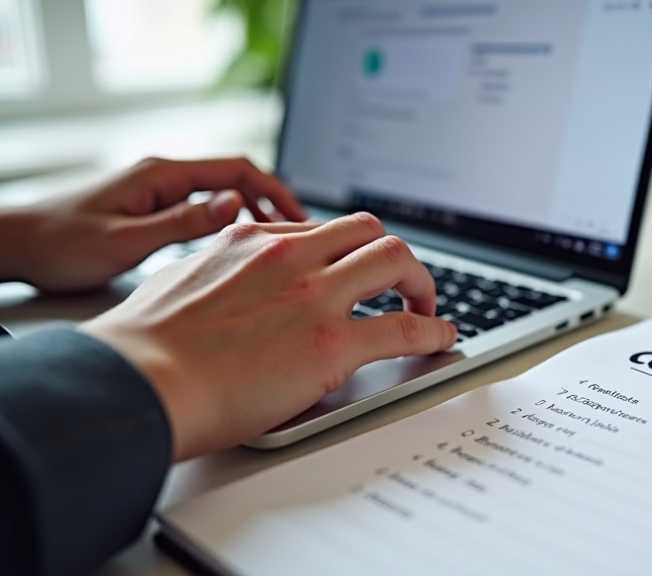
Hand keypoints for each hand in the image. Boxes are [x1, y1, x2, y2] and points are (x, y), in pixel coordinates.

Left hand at [0, 157, 306, 292]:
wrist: (16, 244)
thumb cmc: (61, 244)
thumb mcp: (128, 240)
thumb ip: (184, 222)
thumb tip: (235, 204)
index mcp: (161, 175)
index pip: (235, 168)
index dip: (275, 190)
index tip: (300, 215)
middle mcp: (161, 177)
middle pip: (234, 178)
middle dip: (272, 201)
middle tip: (301, 231)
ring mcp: (156, 192)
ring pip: (219, 194)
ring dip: (252, 213)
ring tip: (279, 241)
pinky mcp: (150, 209)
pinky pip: (201, 208)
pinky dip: (228, 223)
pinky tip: (237, 247)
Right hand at [81, 213, 457, 460]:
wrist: (140, 382)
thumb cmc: (145, 346)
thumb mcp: (179, 280)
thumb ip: (216, 272)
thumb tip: (225, 280)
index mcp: (251, 242)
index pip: (321, 230)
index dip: (348, 251)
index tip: (356, 269)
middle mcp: (290, 258)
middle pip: (368, 230)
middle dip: (394, 255)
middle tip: (400, 284)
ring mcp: (315, 297)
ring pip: (396, 260)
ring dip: (420, 283)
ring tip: (426, 309)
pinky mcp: (333, 343)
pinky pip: (404, 328)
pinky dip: (433, 331)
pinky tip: (441, 339)